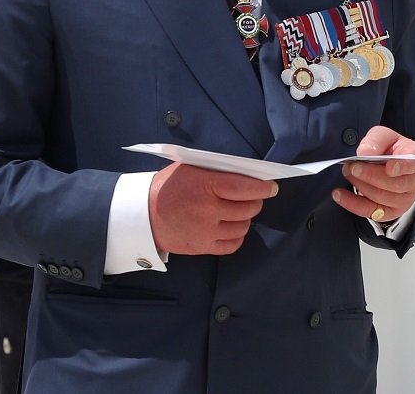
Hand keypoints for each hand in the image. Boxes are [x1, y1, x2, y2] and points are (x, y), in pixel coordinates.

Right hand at [148, 162, 278, 255]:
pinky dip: (237, 236)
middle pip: (248, 208)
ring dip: (246, 218)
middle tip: (253, 197)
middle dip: (255, 201)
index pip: (245, 188)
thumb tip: (248, 172)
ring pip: (243, 226)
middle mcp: (208, 210)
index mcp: (206, 186)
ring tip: (239, 211)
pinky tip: (232, 227)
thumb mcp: (190, 167)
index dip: (263, 188)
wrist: (142, 215)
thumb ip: (218, 170)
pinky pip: (232, 245)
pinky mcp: (202, 247)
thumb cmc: (169, 187)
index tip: (271, 187)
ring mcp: (205, 231)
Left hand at [333, 125, 414, 222]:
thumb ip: (377, 140)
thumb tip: (365, 152)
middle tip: (352, 166)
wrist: (395, 166)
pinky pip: (369, 211)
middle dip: (369, 175)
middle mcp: (414, 182)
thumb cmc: (393, 150)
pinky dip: (351, 202)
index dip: (403, 167)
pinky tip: (339, 194)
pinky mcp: (389, 212)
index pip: (414, 164)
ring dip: (360, 184)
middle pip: (393, 184)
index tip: (389, 167)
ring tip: (348, 172)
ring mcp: (403, 200)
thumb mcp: (386, 137)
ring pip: (380, 197)